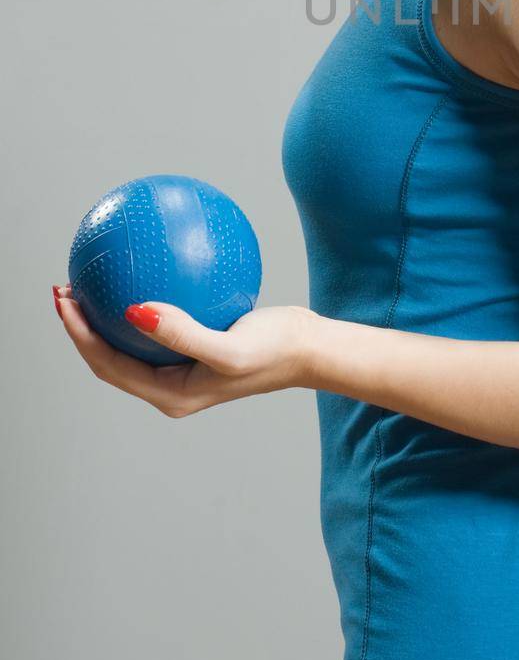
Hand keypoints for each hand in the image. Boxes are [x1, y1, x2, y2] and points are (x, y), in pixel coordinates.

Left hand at [53, 284, 319, 416]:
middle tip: (68, 286)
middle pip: (110, 355)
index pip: (108, 365)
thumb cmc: (276, 350)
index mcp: (169, 393)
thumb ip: (181, 333)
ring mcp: (181, 368)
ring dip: (106, 314)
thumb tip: (133, 309)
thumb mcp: (229, 348)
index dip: (79, 335)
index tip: (66, 300)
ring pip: (130, 342)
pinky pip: (159, 323)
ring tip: (92, 278)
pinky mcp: (195, 348)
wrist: (310, 349)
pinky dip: (143, 301)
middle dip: (82, 325)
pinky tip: (148, 266)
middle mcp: (170, 385)